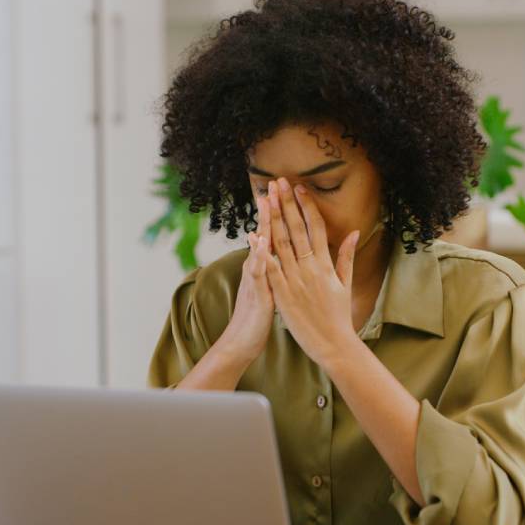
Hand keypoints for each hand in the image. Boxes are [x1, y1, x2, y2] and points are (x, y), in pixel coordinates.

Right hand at [217, 196, 274, 362]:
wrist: (242, 340)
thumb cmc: (257, 314)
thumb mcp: (264, 285)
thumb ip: (266, 263)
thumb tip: (264, 242)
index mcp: (264, 265)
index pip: (272, 233)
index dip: (278, 211)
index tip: (282, 189)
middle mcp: (258, 268)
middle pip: (265, 233)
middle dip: (270, 209)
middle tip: (273, 184)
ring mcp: (256, 280)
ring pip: (259, 250)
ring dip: (263, 227)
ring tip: (267, 206)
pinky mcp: (257, 295)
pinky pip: (258, 274)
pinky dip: (259, 258)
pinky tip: (262, 244)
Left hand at [258, 177, 360, 366]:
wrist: (334, 345)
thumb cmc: (339, 316)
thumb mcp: (346, 283)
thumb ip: (346, 257)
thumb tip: (352, 233)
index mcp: (326, 264)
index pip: (316, 228)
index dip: (306, 206)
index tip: (299, 188)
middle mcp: (310, 268)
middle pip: (296, 229)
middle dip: (287, 204)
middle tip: (279, 183)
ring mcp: (295, 281)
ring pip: (282, 244)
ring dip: (273, 219)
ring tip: (266, 199)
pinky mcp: (283, 295)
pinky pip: (271, 270)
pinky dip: (263, 252)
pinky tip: (255, 235)